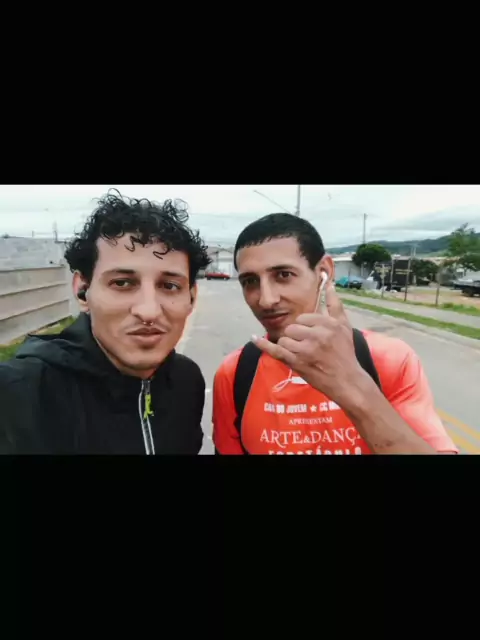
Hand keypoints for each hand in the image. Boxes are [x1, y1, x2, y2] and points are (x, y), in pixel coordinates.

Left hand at [252, 283, 370, 406]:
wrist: (346, 380)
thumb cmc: (345, 352)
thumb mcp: (344, 326)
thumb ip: (334, 304)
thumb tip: (329, 285)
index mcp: (328, 324)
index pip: (304, 318)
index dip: (305, 327)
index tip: (312, 336)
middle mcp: (317, 335)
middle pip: (292, 328)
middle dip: (296, 336)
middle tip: (308, 347)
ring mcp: (306, 350)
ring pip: (285, 339)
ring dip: (290, 346)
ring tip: (303, 354)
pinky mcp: (297, 363)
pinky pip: (276, 351)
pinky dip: (264, 345)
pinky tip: (254, 338)